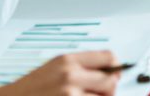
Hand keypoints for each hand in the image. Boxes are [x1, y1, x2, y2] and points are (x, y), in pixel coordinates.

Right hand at [0, 50, 119, 95]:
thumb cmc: (32, 88)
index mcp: (68, 60)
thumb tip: (112, 72)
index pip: (108, 57)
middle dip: (109, 90)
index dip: (116, 67)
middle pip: (110, 80)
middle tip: (100, 94)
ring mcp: (69, 93)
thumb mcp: (56, 68)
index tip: (116, 74)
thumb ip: (82, 66)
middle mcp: (70, 75)